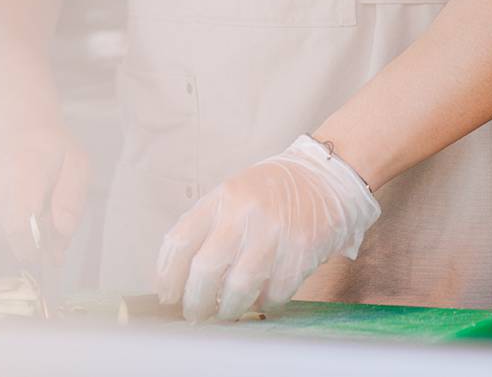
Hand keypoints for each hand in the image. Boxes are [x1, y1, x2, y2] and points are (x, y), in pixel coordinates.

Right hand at [0, 120, 89, 262]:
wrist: (18, 128)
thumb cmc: (53, 147)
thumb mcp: (77, 165)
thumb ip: (72, 199)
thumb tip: (63, 231)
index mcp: (21, 181)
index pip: (19, 229)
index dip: (36, 249)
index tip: (55, 254)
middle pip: (14, 240)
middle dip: (39, 244)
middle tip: (57, 227)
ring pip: (7, 239)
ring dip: (28, 236)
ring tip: (40, 209)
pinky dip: (15, 229)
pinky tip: (24, 208)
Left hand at [155, 136, 380, 322]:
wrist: (326, 178)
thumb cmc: (272, 193)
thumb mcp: (234, 195)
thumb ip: (207, 228)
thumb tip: (178, 278)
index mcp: (222, 198)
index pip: (180, 241)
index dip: (166, 276)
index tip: (166, 296)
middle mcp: (245, 214)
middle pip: (205, 270)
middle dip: (195, 302)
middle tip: (194, 314)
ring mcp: (275, 234)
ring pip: (238, 289)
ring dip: (227, 310)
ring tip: (226, 312)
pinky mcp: (301, 253)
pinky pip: (273, 294)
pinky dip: (262, 304)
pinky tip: (260, 298)